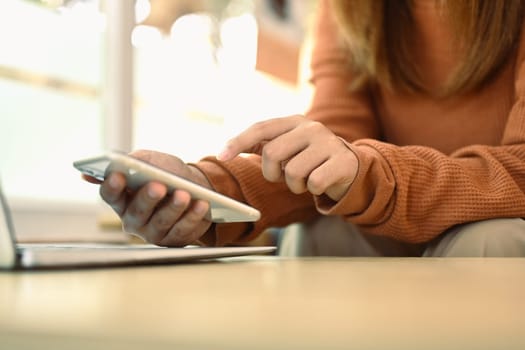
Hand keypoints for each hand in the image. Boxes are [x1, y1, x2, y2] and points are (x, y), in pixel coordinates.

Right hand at [92, 150, 212, 246]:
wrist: (195, 187)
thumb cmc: (167, 173)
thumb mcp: (151, 161)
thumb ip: (131, 161)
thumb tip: (96, 170)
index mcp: (122, 199)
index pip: (110, 194)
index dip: (112, 186)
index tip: (118, 175)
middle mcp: (133, 219)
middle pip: (137, 211)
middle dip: (148, 198)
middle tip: (158, 186)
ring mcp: (153, 232)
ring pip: (161, 222)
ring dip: (173, 208)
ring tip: (184, 194)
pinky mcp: (174, 239)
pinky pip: (182, 229)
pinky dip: (193, 216)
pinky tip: (201, 204)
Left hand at [217, 115, 357, 200]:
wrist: (351, 167)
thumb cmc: (311, 159)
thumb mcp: (288, 147)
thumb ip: (261, 144)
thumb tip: (226, 149)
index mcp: (294, 121)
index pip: (260, 128)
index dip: (238, 142)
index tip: (221, 156)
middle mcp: (311, 127)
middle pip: (272, 153)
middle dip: (272, 173)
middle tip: (284, 176)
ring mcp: (328, 143)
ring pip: (293, 172)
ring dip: (295, 185)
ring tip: (305, 180)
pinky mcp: (342, 161)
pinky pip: (314, 183)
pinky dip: (313, 190)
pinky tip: (320, 183)